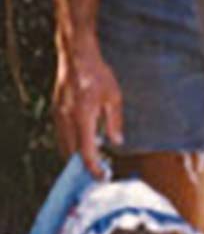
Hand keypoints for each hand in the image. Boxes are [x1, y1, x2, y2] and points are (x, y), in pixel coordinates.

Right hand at [54, 43, 122, 175]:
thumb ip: (115, 121)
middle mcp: (66, 120)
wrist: (77, 57)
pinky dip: (71, 142)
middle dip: (83, 165)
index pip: (85, 152)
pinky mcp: (56, 111)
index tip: (101, 176)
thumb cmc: (98, 75)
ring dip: (76, 154)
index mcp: (82, 118)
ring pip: (64, 145)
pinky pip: (61, 134)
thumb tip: (116, 142)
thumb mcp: (114, 97)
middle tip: (98, 171)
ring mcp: (58, 116)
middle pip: (71, 153)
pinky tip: (84, 140)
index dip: (93, 167)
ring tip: (93, 158)